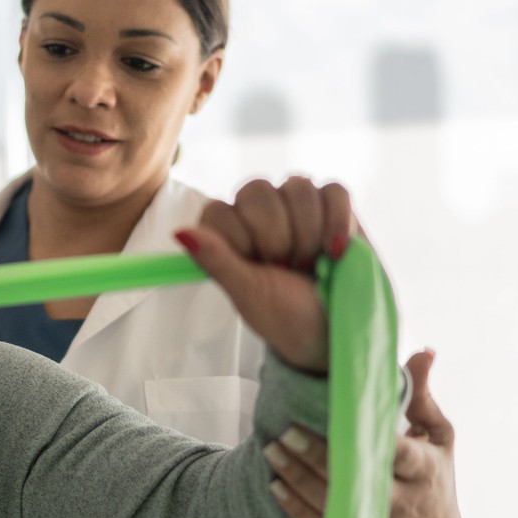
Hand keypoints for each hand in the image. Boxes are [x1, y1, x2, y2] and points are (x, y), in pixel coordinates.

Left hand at [175, 177, 356, 373]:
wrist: (337, 331)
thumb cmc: (286, 317)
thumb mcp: (249, 295)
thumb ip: (217, 261)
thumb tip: (179, 232)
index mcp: (227, 234)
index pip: (218, 209)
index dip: (241, 239)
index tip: (257, 270)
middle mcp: (257, 213)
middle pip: (257, 190)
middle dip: (277, 237)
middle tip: (286, 269)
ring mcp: (295, 205)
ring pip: (297, 186)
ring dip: (308, 233)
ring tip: (311, 265)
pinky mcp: (333, 206)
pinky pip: (333, 190)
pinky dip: (337, 222)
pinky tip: (337, 250)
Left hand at [261, 349, 462, 517]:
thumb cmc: (433, 480)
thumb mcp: (438, 439)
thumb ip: (422, 396)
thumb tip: (424, 351)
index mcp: (424, 470)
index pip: (397, 451)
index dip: (366, 434)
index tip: (336, 411)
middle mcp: (401, 502)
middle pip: (355, 478)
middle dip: (317, 456)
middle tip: (285, 430)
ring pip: (330, 503)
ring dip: (296, 477)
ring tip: (271, 449)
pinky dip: (293, 506)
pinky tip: (274, 483)